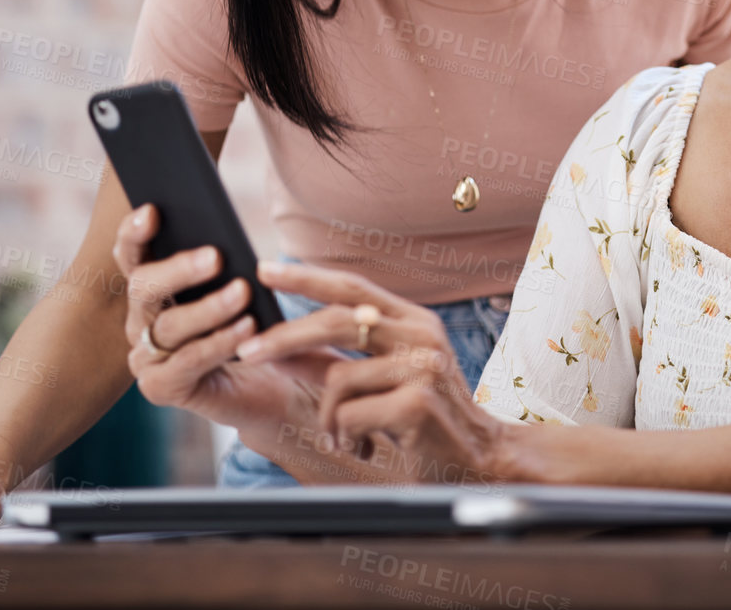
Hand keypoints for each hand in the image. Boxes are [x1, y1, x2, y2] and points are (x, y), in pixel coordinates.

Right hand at [111, 205, 336, 432]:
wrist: (273, 381)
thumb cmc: (255, 322)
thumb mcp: (240, 283)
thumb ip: (223, 257)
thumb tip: (222, 222)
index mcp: (151, 286)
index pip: (131, 253)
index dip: (135, 233)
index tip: (152, 211)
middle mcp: (139, 319)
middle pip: (144, 287)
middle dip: (179, 269)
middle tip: (216, 256)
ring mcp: (145, 356)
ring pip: (169, 325)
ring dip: (209, 308)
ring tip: (242, 292)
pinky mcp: (160, 387)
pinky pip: (188, 361)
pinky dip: (219, 343)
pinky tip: (247, 328)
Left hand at [237, 261, 512, 485]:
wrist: (481, 461)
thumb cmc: (426, 422)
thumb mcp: (383, 382)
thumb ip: (339, 361)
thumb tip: (281, 349)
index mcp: (414, 321)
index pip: (353, 287)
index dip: (307, 277)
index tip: (265, 269)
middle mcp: (422, 335)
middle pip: (337, 319)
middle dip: (285, 337)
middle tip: (249, 352)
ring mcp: (422, 366)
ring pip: (338, 378)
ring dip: (327, 417)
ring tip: (344, 435)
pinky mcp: (416, 403)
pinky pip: (349, 415)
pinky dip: (344, 435)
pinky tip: (363, 445)